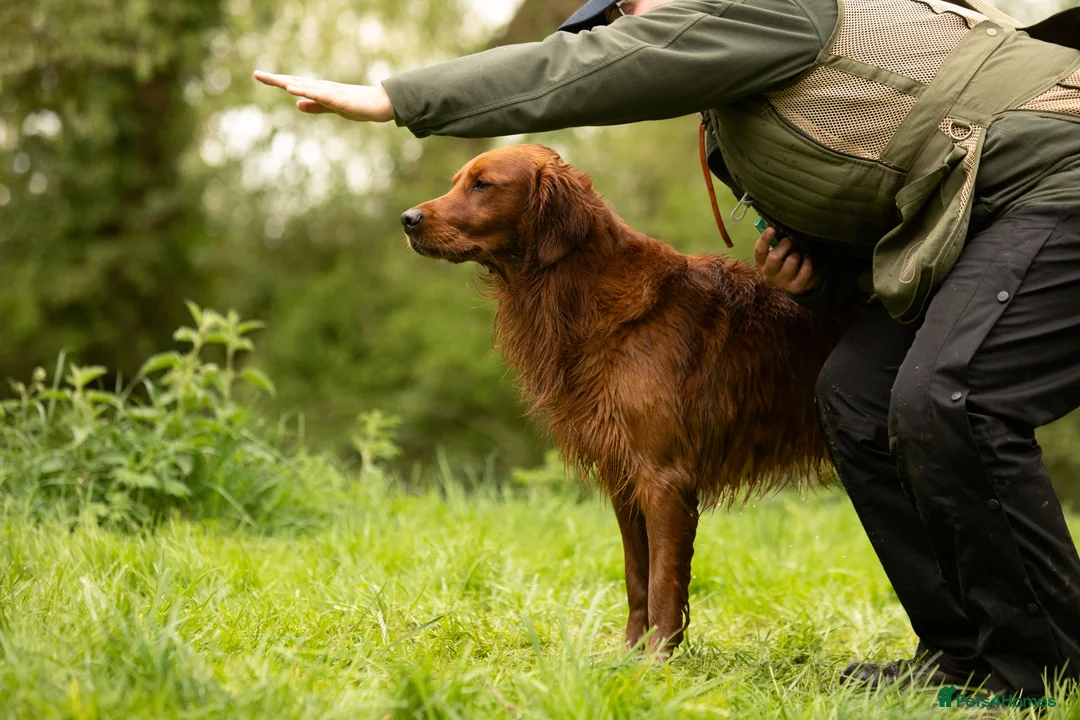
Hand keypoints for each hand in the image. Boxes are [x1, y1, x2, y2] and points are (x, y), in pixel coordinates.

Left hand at [253, 71, 394, 122]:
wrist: (379, 104)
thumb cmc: (358, 105)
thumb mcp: (332, 108)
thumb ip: (315, 106)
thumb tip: (296, 104)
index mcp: (319, 91)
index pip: (294, 84)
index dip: (277, 81)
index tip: (260, 76)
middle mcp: (321, 87)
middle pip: (295, 81)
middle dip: (276, 79)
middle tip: (257, 74)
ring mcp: (329, 92)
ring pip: (304, 85)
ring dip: (287, 82)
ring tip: (271, 79)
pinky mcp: (337, 98)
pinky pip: (318, 94)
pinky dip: (305, 90)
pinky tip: (293, 88)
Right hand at [754, 227, 820, 294]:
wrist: (798, 281)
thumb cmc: (786, 260)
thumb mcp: (779, 250)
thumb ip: (776, 238)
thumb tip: (772, 222)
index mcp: (761, 263)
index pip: (759, 251)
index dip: (765, 239)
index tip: (772, 229)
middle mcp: (768, 275)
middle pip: (774, 257)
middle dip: (785, 245)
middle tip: (791, 240)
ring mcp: (782, 283)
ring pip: (792, 261)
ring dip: (798, 254)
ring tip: (799, 254)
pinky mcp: (796, 288)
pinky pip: (806, 269)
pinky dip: (808, 262)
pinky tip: (807, 260)